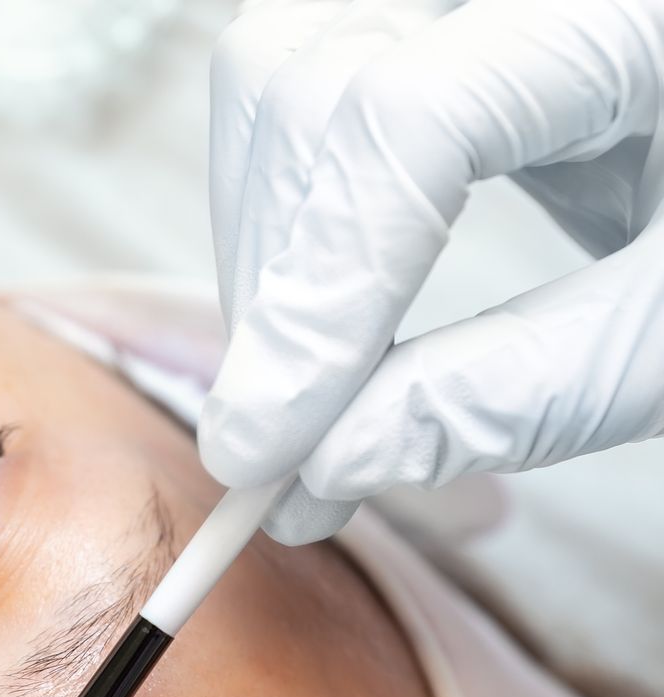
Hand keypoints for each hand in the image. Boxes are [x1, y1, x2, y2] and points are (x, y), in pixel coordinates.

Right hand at [200, 0, 663, 543]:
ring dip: (261, 246)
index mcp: (631, 15)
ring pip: (275, 75)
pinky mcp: (444, 27)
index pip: (410, 121)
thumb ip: (542, 385)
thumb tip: (336, 460)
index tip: (269, 452)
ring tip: (298, 385)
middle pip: (311, 87)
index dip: (323, 291)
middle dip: (279, 285)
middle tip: (280, 452)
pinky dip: (285, 212)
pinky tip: (320, 310)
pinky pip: (302, 88)